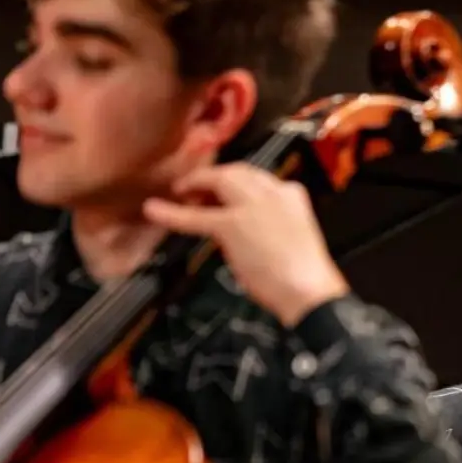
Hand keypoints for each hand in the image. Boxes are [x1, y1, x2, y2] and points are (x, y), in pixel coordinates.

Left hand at [142, 163, 348, 326]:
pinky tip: (154, 210)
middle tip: (199, 189)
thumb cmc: (307, 275)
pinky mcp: (231, 224)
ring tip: (179, 191)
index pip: (260, 178)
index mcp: (293, 194)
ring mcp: (251, 206)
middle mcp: (273, 191)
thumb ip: (274, 224)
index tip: (226, 190)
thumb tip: (252, 230)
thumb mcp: (294, 236)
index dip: (239, 182)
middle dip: (217, 177)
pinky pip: (196, 217)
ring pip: (219, 181)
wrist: (308, 290)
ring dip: (197, 183)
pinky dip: (172, 214)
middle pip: (238, 172)